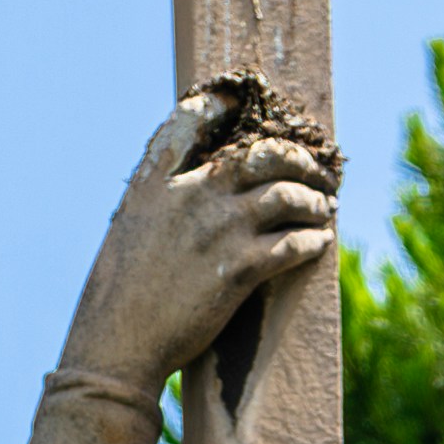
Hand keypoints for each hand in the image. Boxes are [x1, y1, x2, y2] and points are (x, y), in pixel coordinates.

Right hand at [57, 88, 340, 395]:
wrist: (119, 341)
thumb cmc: (118, 295)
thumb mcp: (127, 230)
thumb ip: (158, 201)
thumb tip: (190, 194)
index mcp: (157, 182)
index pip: (190, 121)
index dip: (220, 102)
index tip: (241, 102)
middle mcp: (192, 195)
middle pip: (261, 154)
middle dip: (297, 157)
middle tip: (315, 170)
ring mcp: (219, 230)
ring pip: (286, 195)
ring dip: (314, 199)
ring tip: (325, 207)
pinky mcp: (241, 269)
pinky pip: (293, 243)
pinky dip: (313, 239)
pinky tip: (320, 241)